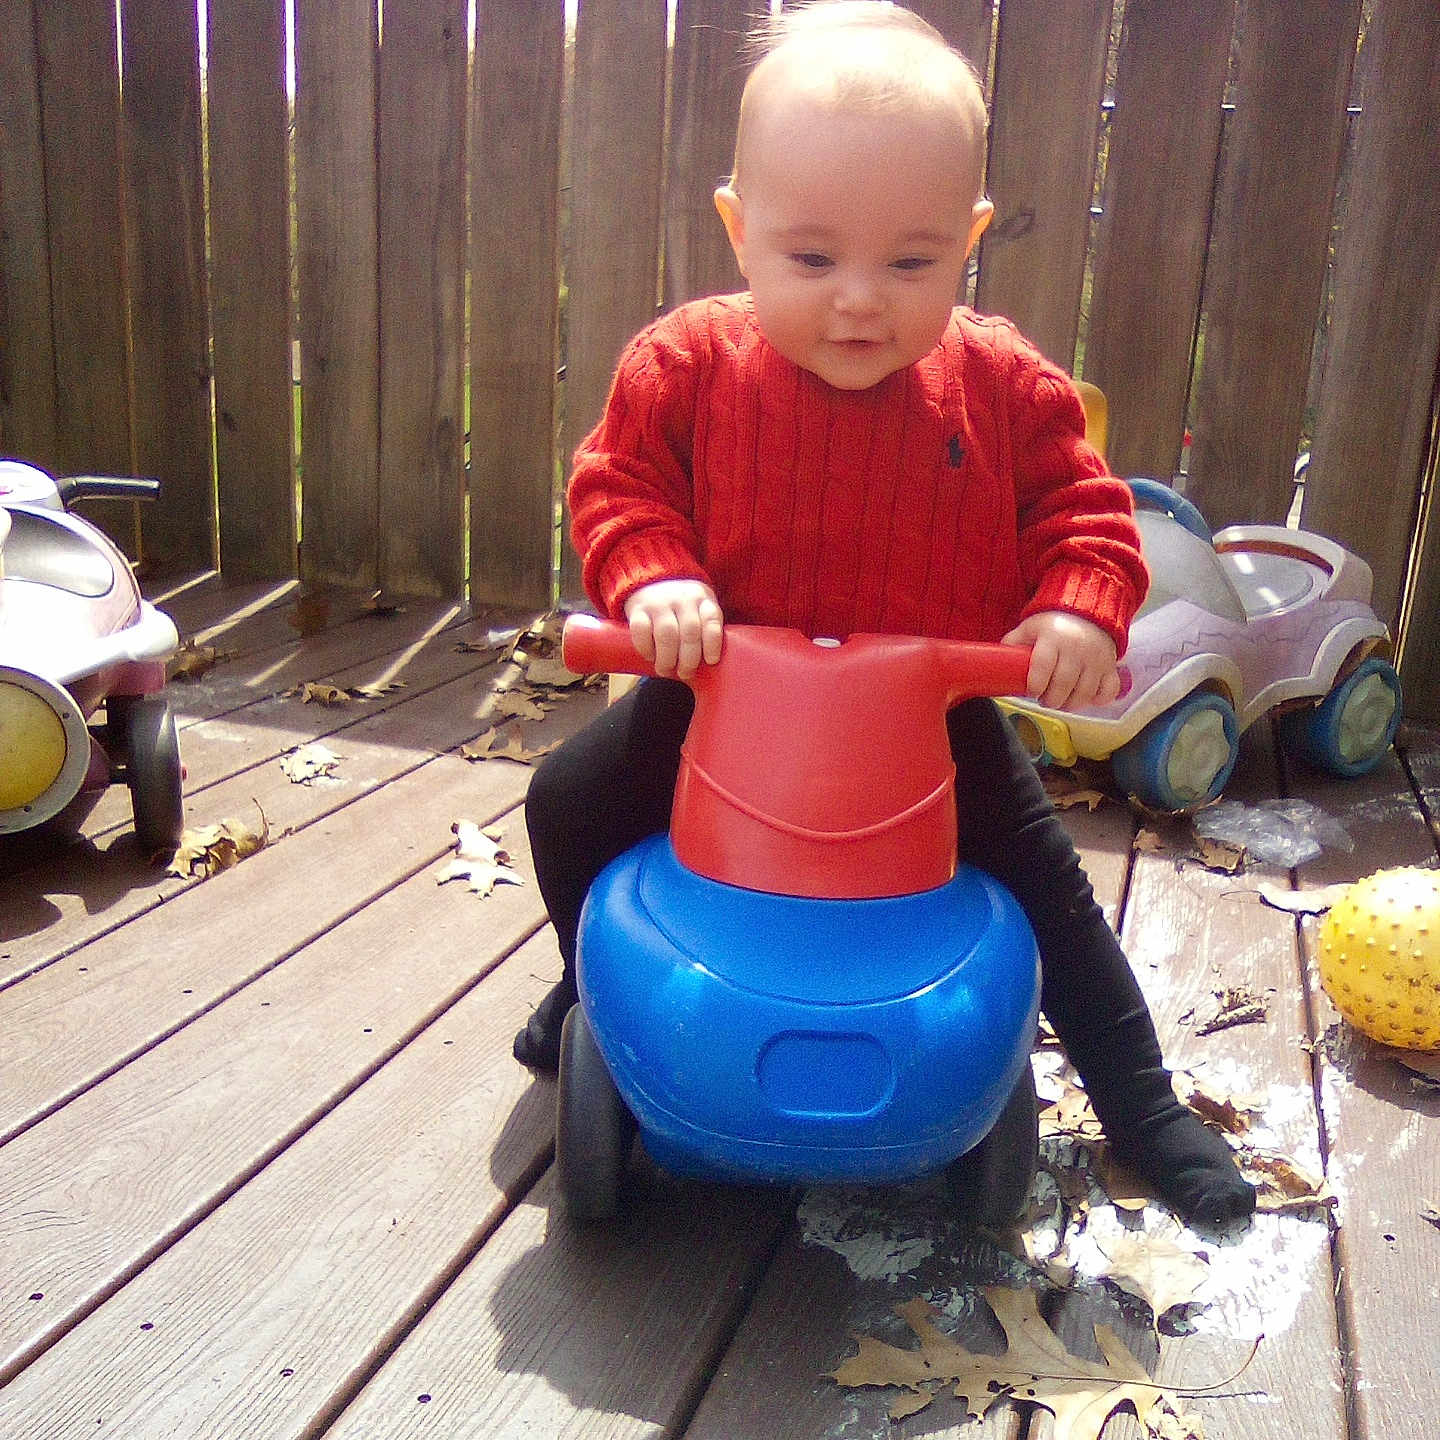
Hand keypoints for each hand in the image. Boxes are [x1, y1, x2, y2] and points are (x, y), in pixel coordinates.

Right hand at [624, 579, 723, 677]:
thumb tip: (710, 666)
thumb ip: (706, 628)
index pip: (711, 620)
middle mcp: (682, 598)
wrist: (651, 578)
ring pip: (666, 634)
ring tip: (666, 670)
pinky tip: (650, 657)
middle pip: (690, 632)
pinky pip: (641, 631)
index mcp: (702, 598)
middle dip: (689, 659)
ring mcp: (659, 602)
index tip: (711, 661)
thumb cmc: (682, 604)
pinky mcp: (637, 608)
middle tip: (685, 673)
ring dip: (667, 658)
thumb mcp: (700, 606)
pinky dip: (646, 648)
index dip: (713, 643)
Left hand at [1002, 610, 1119, 710]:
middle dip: (1051, 700)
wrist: (1088, 614)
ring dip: (1070, 704)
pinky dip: (1098, 700)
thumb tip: (995, 662)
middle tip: (1045, 700)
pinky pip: (1108, 690)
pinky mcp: (1110, 667)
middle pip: (1064, 683)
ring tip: (1061, 702)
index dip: (1036, 683)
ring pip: (1085, 692)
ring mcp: (1096, 659)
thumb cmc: (1054, 625)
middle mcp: (1076, 649)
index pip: (1043, 664)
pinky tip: (1086, 698)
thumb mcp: (1030, 628)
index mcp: (1053, 638)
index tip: (1032, 691)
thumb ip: (1013, 643)